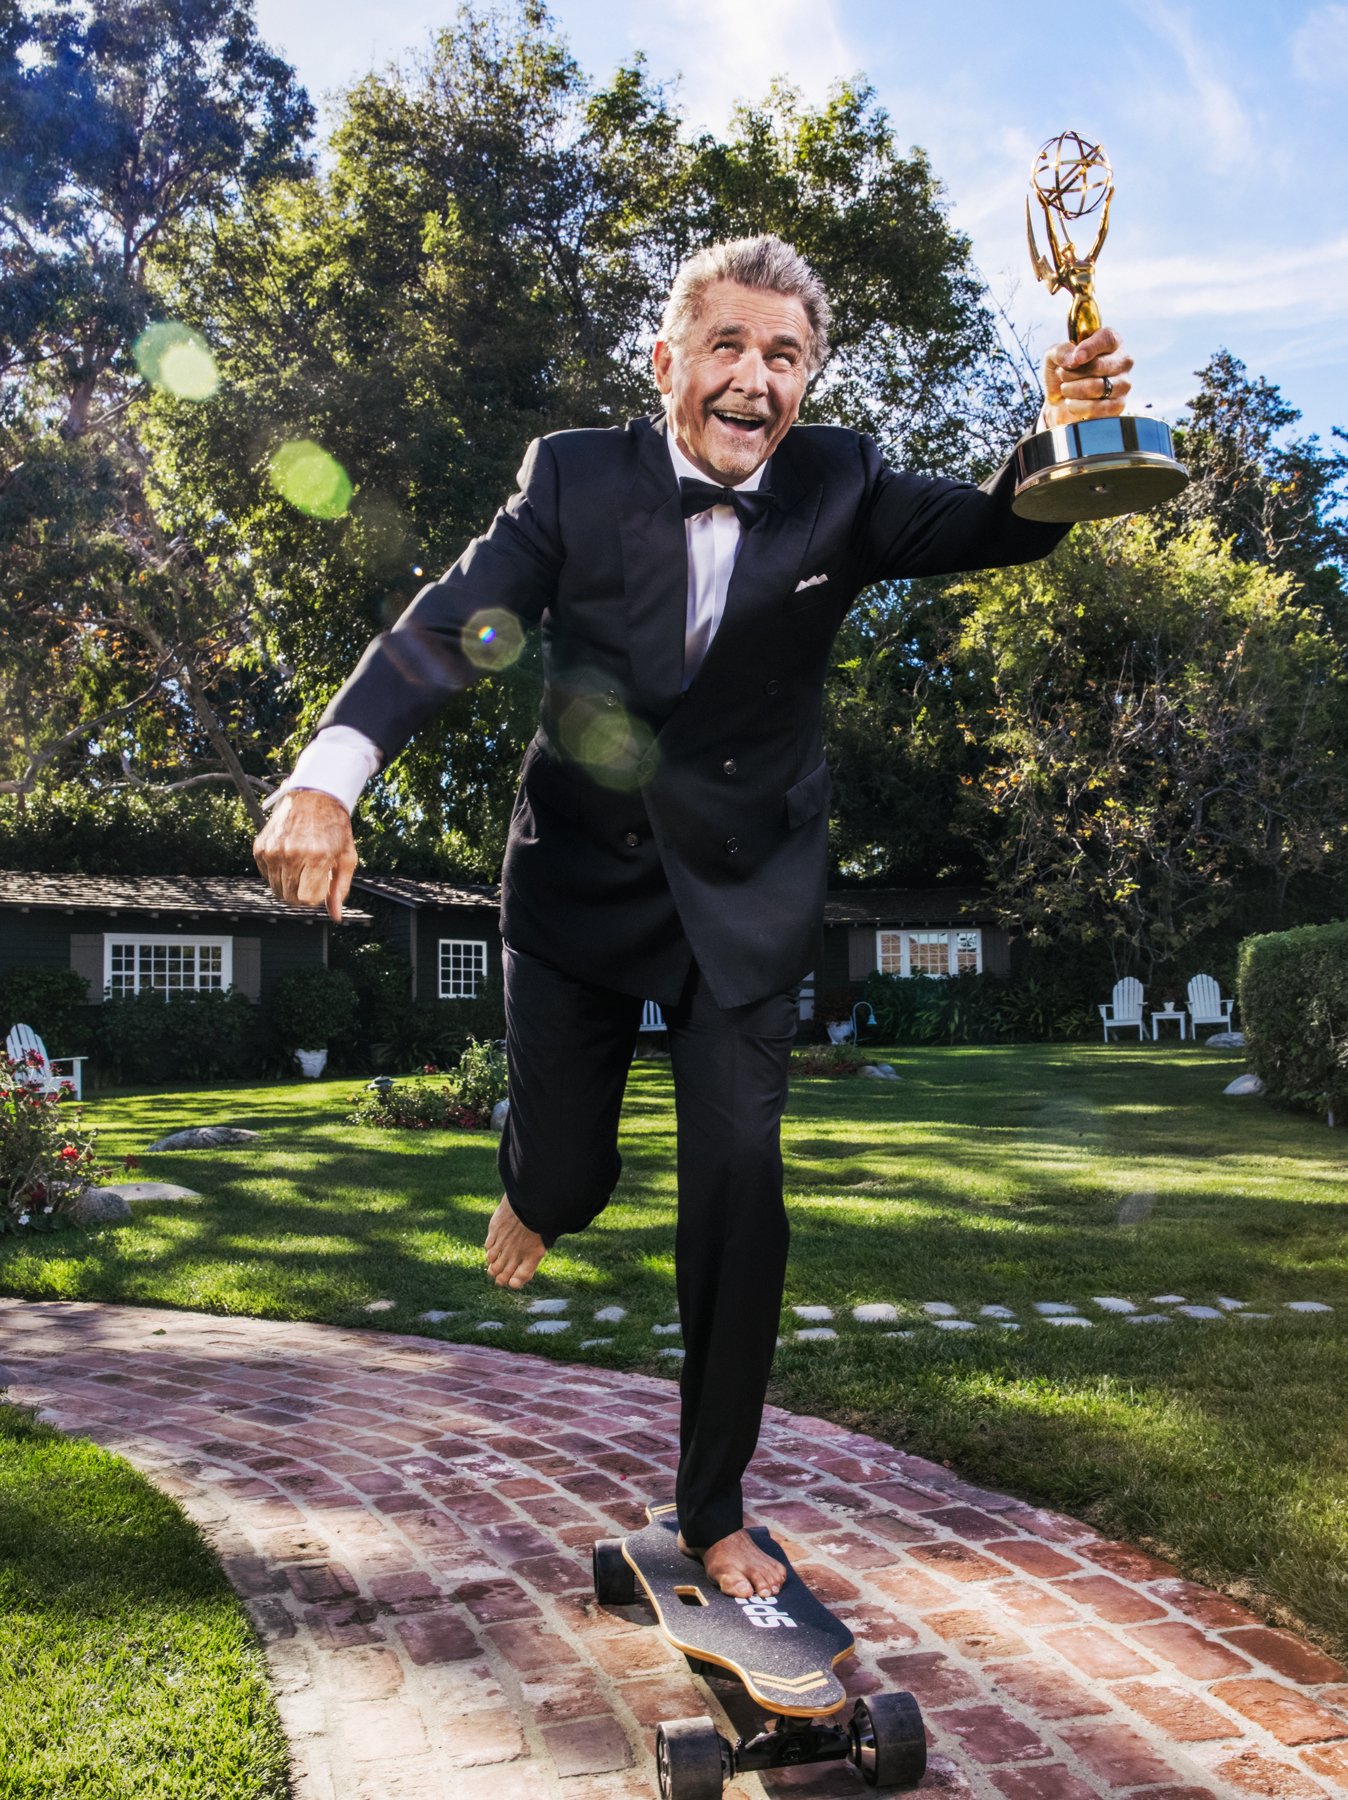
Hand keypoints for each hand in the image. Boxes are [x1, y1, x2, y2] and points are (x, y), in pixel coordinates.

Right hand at [253, 789, 357, 922]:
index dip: (316, 896)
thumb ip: (340, 889)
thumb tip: (336, 916)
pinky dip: (277, 873)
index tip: (321, 884)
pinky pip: (266, 875)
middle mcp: (292, 854)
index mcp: (316, 857)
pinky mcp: (260, 847)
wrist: (313, 796)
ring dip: (289, 885)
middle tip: (311, 878)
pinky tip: (289, 858)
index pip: (308, 900)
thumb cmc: (334, 827)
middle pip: (290, 897)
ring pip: (276, 889)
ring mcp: (273, 850)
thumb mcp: (346, 857)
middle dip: (302, 894)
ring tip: (301, 867)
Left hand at [1043, 326, 1132, 428]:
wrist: (1061, 401)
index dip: (1090, 348)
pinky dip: (1079, 407)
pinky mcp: (1118, 405)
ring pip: (1098, 387)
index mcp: (1110, 341)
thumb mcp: (1054, 356)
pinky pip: (1099, 408)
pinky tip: (1072, 403)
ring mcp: (1123, 384)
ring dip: (1074, 390)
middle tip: (1062, 375)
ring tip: (1066, 389)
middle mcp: (1122, 361)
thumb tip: (1073, 359)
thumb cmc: (1062, 372)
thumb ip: (1061, 351)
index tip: (1075, 359)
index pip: (1107, 339)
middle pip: (1099, 365)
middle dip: (1073, 373)